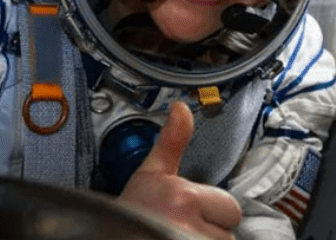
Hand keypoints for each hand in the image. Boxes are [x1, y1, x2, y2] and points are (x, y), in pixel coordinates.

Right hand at [117, 101, 241, 239]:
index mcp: (184, 198)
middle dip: (209, 226)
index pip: (229, 206)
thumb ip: (172, 141)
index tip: (187, 209)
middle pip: (228, 229)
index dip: (209, 207)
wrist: (105, 234)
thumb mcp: (149, 173)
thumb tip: (182, 109)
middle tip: (181, 224)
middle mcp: (189, 227)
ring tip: (177, 235)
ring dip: (204, 239)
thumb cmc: (126, 215)